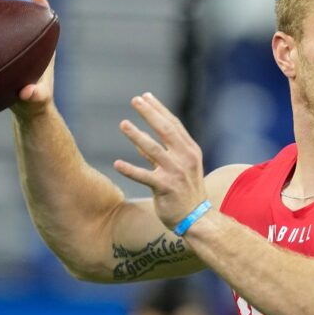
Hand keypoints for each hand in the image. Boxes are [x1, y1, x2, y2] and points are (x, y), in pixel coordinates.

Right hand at [0, 0, 55, 118]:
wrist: (28, 111)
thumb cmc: (35, 104)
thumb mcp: (36, 100)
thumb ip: (34, 96)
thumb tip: (26, 92)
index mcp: (44, 51)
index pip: (46, 24)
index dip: (42, 7)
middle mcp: (32, 47)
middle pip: (26, 19)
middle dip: (16, 4)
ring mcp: (18, 50)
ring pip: (10, 27)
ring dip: (0, 12)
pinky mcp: (5, 57)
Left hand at [113, 93, 206, 229]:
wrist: (197, 218)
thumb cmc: (186, 192)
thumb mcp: (179, 168)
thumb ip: (161, 154)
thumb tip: (140, 142)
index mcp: (190, 150)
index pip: (173, 124)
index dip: (159, 109)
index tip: (145, 96)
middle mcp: (184, 158)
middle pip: (165, 130)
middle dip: (150, 113)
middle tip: (135, 100)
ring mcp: (176, 173)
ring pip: (153, 150)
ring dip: (137, 136)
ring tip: (123, 124)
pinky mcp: (166, 188)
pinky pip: (145, 176)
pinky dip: (130, 170)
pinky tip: (117, 164)